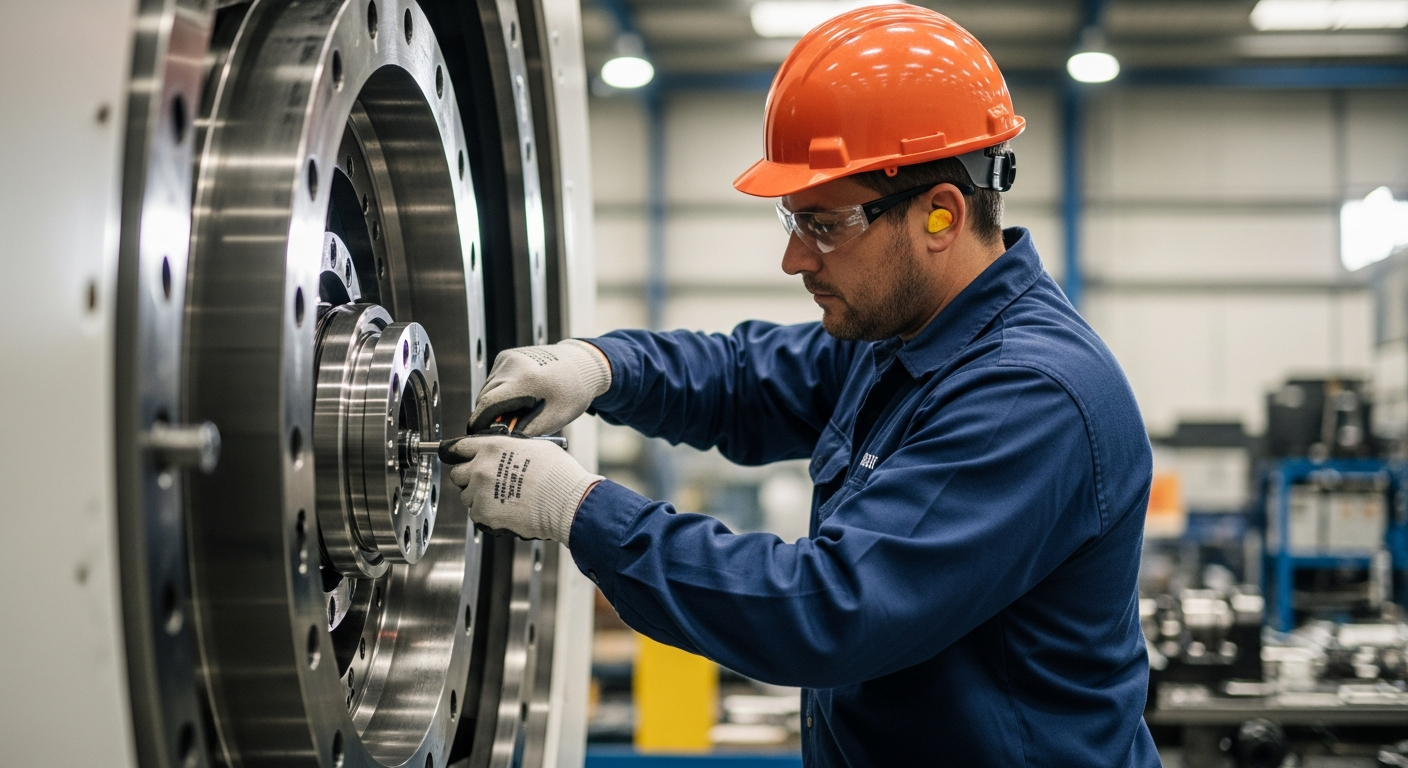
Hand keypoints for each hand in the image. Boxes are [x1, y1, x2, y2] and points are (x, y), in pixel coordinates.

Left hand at [447, 435, 601, 544]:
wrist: (566, 502)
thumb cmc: (557, 474)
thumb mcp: (535, 446)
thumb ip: (511, 448)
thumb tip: (506, 453)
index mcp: (492, 448)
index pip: (459, 447)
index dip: (460, 453)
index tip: (460, 457)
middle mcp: (481, 468)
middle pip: (457, 474)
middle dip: (468, 477)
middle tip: (486, 481)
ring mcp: (480, 492)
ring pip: (466, 496)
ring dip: (478, 497)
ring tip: (500, 498)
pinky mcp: (484, 514)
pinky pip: (476, 514)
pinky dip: (487, 514)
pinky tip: (505, 509)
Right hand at [467, 340, 611, 435]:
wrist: (582, 365)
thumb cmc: (572, 392)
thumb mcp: (554, 418)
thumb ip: (526, 432)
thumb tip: (503, 442)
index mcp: (524, 379)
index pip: (487, 404)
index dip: (479, 423)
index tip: (477, 436)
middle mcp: (511, 364)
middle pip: (484, 397)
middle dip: (489, 416)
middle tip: (506, 428)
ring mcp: (507, 357)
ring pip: (487, 389)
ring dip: (494, 404)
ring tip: (518, 412)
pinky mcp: (506, 356)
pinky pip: (494, 380)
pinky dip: (500, 392)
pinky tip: (518, 398)